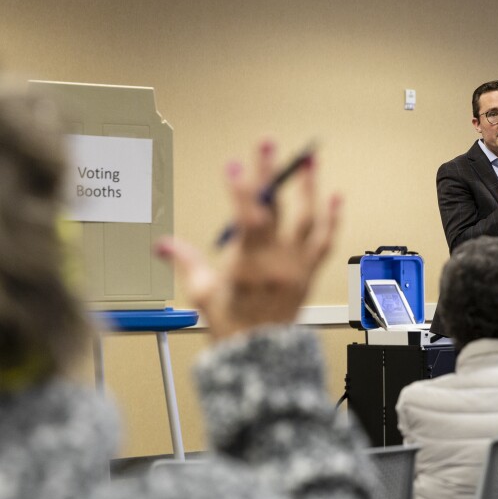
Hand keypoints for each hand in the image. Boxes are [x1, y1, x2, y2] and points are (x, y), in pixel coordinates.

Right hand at [155, 140, 340, 339]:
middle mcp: (278, 263)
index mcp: (249, 266)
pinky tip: (335, 197)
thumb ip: (184, 261)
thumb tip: (161, 244)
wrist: (261, 356)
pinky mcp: (310, 271)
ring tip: (309, 161)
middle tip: (267, 143)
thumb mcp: (202, 293)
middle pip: (276, 210)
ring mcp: (298, 266)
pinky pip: (326, 241)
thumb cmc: (232, 325)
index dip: (240, 192)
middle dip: (270, 175)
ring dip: (309, 188)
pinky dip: (332, 218)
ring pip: (309, 220)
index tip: (233, 166)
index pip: (247, 220)